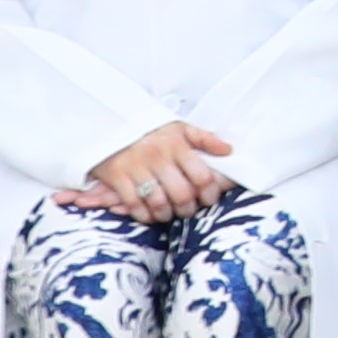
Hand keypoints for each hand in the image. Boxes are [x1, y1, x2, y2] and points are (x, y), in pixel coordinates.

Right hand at [67, 120, 237, 222]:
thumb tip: (228, 150)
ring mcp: (136, 167)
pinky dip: (144, 215)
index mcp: (176, 144)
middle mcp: (158, 156)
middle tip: (187, 209)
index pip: (202, 176)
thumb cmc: (150, 130)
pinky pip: (135, 205)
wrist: (109, 121)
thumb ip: (205, 139)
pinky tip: (149, 213)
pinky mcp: (117, 176)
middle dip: (188, 208)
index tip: (208, 198)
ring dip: (167, 214)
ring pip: (159, 203)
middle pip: (182, 194)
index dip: (209, 193)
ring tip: (169, 213)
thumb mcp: (179, 128)